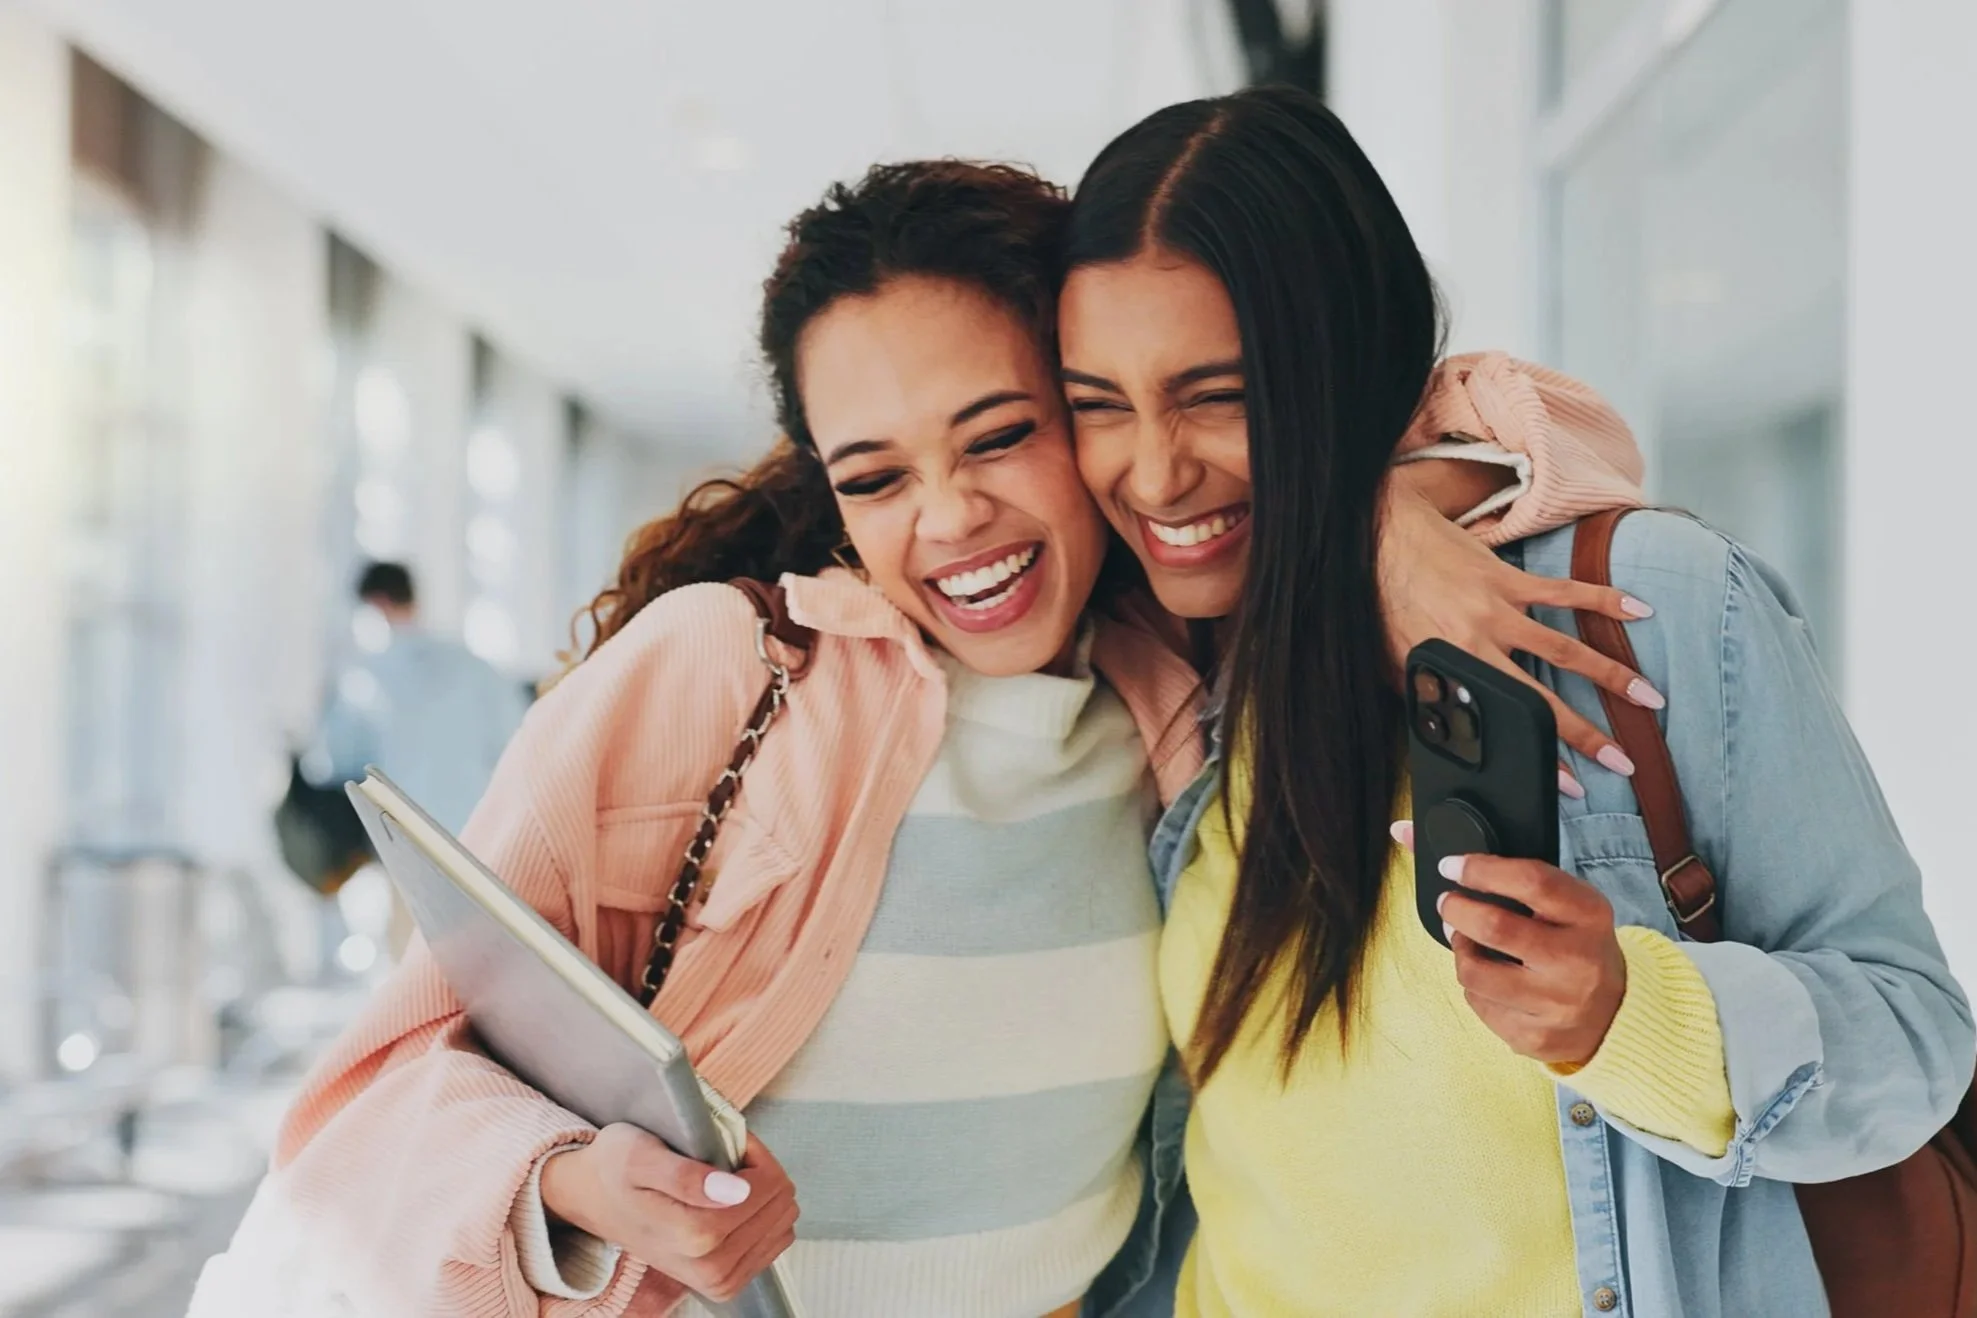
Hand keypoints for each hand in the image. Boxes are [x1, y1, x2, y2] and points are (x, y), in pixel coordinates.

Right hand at [540, 1125, 796, 1302]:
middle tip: (717, 1162)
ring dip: (759, 1192)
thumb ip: (687, 1175)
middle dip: (758, 1172)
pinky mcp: (727, 1283)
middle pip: (780, 1204)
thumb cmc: (616, 1168)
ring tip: (718, 1183)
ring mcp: (721, 1281)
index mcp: (694, 1236)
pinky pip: (774, 1239)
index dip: (752, 1153)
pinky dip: (757, 1213)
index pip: (769, 1186)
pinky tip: (725, 1204)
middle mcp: (711, 1269)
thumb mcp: (640, 1155)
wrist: (594, 1199)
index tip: (721, 1144)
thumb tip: (736, 1191)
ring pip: (782, 1220)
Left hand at [1377, 478, 1661, 778]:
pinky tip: (1639, 611)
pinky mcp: (1508, 578)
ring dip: (1611, 675)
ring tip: (1649, 697)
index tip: (1572, 784)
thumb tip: (1451, 732)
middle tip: (1622, 760)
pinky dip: (1603, 601)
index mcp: (1451, 668)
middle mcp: (1478, 641)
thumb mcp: (1396, 661)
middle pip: (1544, 697)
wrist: (1379, 536)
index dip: (1539, 756)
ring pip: (1566, 648)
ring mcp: (1497, 608)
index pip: (1503, 723)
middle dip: (1586, 733)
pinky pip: (1564, 592)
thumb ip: (1427, 694)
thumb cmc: (1383, 601)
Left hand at [1394, 825, 1626, 1067]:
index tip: (1452, 866)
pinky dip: (1474, 986)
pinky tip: (1492, 979)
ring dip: (1460, 950)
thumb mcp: (1565, 902)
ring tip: (1468, 942)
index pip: (1531, 880)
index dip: (1482, 869)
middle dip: (1455, 909)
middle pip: (1494, 927)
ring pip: (1474, 971)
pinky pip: (1478, 1004)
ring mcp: (1557, 1003)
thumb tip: (1402, 830)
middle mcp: (1577, 959)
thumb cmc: (1576, 944)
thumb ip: (1505, 870)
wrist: (1617, 1014)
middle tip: (1448, 904)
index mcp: (1589, 915)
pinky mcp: (1536, 1036)